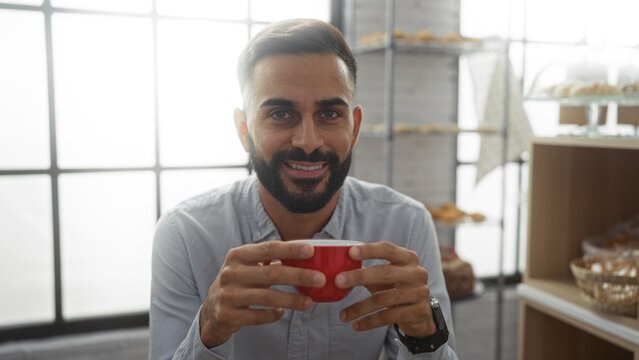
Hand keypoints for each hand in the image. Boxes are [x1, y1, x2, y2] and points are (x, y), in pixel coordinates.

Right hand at [199, 241, 325, 346]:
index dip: (290, 249)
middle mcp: (231, 273)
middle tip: (320, 279)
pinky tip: (284, 312)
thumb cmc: (239, 281)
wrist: (212, 308)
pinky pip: (258, 316)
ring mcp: (228, 294)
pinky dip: (274, 314)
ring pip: (268, 297)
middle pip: (272, 273)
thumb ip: (270, 260)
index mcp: (237, 255)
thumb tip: (307, 254)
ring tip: (310, 303)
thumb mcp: (248, 266)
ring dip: (292, 300)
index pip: (268, 249)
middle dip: (299, 276)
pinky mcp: (228, 314)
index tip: (311, 250)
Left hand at [336, 241, 436, 337]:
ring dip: (359, 307)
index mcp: (408, 258)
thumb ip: (368, 272)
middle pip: (384, 273)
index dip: (369, 250)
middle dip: (359, 277)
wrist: (421, 312)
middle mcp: (416, 273)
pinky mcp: (418, 312)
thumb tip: (339, 273)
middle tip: (338, 281)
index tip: (350, 252)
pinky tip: (356, 325)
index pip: (388, 249)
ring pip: (383, 299)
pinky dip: (369, 322)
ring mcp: (419, 293)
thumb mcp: (387, 276)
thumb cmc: (397, 287)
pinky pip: (388, 317)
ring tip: (343, 314)